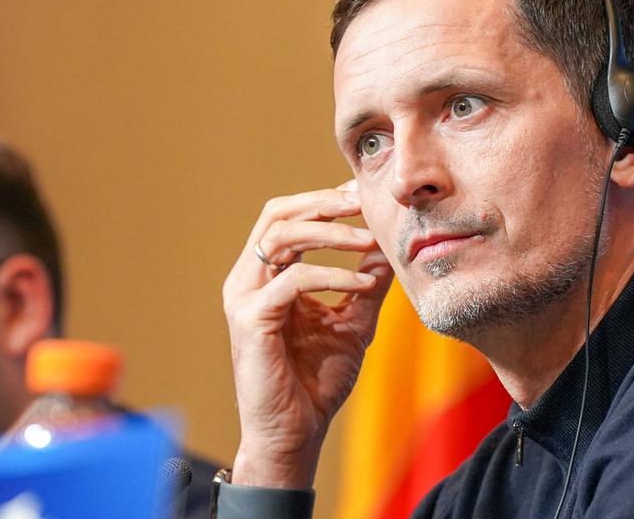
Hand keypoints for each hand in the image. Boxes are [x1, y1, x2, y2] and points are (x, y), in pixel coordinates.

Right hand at [223, 180, 392, 488]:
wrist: (296, 434)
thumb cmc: (316, 382)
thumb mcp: (353, 322)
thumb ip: (367, 284)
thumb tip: (389, 245)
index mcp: (266, 276)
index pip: (289, 217)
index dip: (326, 201)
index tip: (365, 198)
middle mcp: (248, 280)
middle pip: (277, 214)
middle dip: (324, 203)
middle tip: (364, 204)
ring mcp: (244, 298)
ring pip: (281, 236)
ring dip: (330, 232)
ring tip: (370, 241)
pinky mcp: (251, 320)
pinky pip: (294, 280)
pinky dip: (334, 274)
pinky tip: (365, 282)